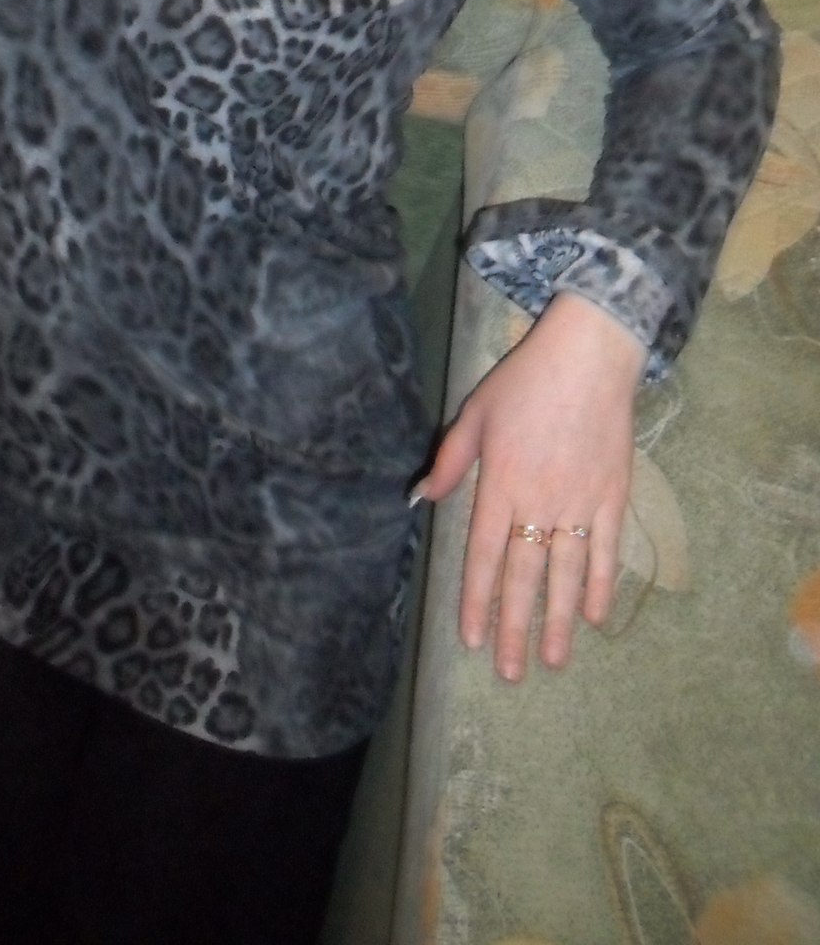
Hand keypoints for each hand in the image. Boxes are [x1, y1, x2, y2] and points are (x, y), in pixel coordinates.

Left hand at [413, 291, 646, 681]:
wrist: (588, 357)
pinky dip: (601, 586)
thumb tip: (419, 500)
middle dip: (516, 628)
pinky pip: (606, 551)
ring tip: (553, 662)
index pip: (483, 555)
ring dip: (559, 622)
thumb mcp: (474, 414)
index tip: (471, 639)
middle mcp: (539, 501)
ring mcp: (580, 502)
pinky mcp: (613, 496)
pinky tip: (594, 617)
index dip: (476, 599)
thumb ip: (450, 461)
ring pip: (566, 574)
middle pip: (524, 576)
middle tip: (511, 674)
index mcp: (500, 483)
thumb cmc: (524, 382)